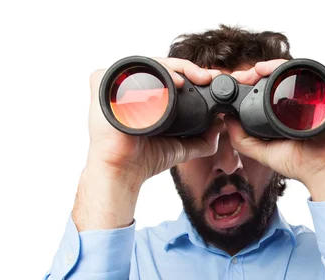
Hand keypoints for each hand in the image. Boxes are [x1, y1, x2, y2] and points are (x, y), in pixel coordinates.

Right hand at [86, 58, 224, 187]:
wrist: (123, 170)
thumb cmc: (144, 159)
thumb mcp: (179, 147)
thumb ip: (201, 139)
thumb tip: (220, 126)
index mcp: (144, 95)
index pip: (169, 75)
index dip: (191, 75)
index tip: (211, 81)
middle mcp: (128, 85)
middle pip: (161, 66)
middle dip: (188, 68)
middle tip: (208, 77)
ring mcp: (115, 82)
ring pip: (149, 63)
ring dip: (175, 68)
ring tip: (194, 79)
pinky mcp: (104, 82)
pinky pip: (131, 68)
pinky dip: (152, 71)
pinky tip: (172, 82)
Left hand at [224, 59, 324, 189]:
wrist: (323, 171)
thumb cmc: (300, 163)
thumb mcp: (264, 151)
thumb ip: (243, 139)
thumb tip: (228, 119)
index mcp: (293, 108)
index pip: (272, 86)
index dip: (254, 81)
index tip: (237, 82)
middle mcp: (308, 97)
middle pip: (283, 74)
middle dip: (259, 71)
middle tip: (242, 76)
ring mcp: (324, 91)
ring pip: (298, 68)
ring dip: (274, 65)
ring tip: (256, 71)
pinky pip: (318, 70)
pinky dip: (299, 67)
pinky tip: (280, 71)